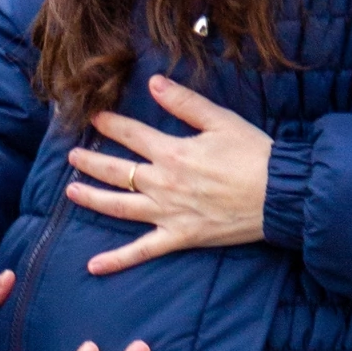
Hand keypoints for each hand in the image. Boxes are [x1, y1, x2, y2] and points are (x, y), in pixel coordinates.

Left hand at [64, 75, 271, 274]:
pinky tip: (94, 267)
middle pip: (116, 171)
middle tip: (72, 155)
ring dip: (91, 199)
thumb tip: (153, 83)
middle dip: (90, 161)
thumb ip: (184, 103)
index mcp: (172, 153)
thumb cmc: (255, 155)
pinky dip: (117, 260)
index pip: (130, 135)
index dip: (109, 124)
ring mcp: (168, 213)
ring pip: (118, 207)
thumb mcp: (221, 121)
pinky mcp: (179, 237)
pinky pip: (142, 251)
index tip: (94, 118)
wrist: (281, 195)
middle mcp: (163, 183)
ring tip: (70, 192)